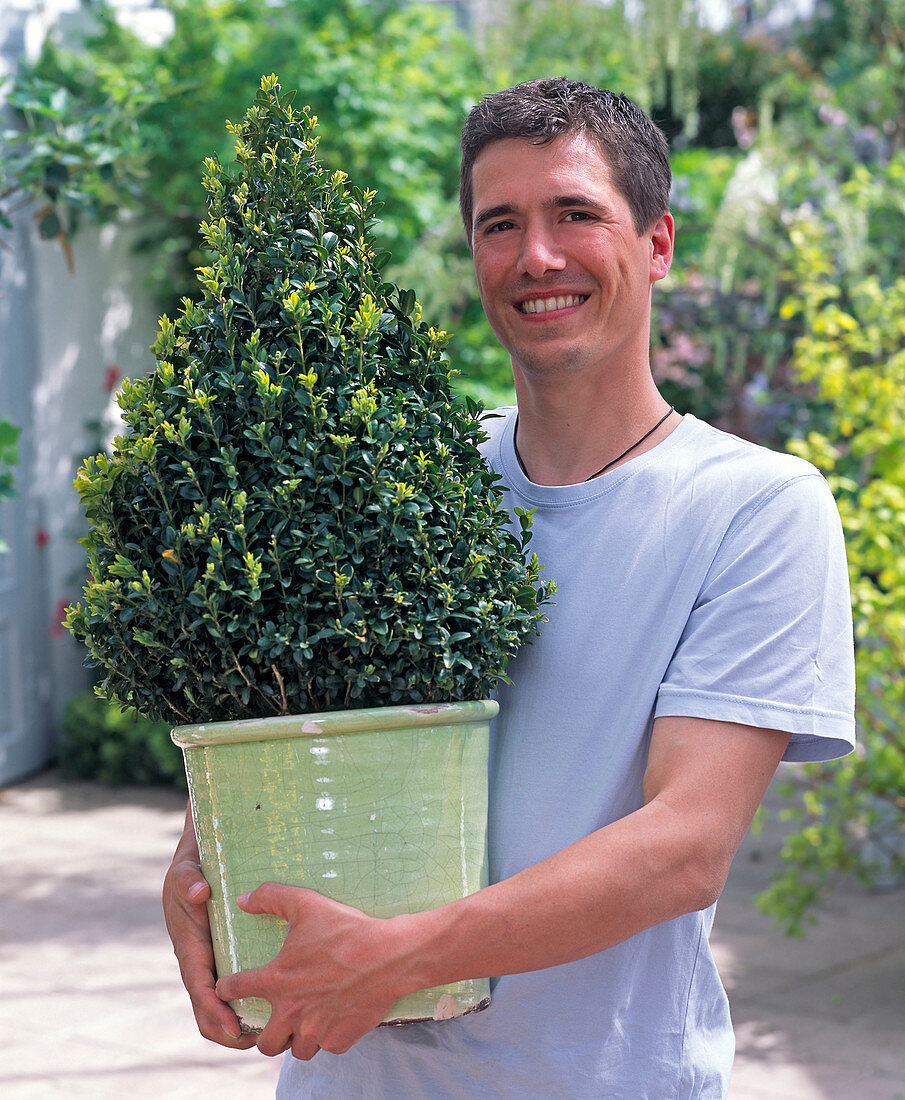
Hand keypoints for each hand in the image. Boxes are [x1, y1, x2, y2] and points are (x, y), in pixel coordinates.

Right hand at [162, 807, 256, 1049]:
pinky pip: (232, 986)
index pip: (200, 988)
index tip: (234, 1028)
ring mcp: (211, 959)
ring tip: (267, 1035)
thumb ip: (190, 880)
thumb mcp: (187, 869)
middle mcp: (199, 959)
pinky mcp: (223, 954)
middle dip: (227, 1030)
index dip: (215, 1012)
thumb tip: (201, 892)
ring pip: (219, 1003)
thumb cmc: (192, 865)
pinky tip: (270, 1009)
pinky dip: (245, 1003)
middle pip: (207, 1008)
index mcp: (189, 946)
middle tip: (256, 1043)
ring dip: (237, 1023)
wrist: (197, 857)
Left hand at [214, 883, 411, 1060]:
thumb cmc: (346, 929)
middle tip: (275, 1020)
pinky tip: (335, 1020)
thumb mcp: (306, 904)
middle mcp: (291, 1012)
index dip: (227, 988)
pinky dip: (328, 1037)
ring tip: (305, 1023)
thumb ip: (270, 898)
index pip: (235, 990)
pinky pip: (326, 1047)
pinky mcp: (339, 1040)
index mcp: (277, 981)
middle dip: (265, 1033)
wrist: (388, 956)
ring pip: (296, 1050)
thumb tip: (242, 900)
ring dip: (298, 1038)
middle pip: (264, 1042)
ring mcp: (315, 1031)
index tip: (227, 989)